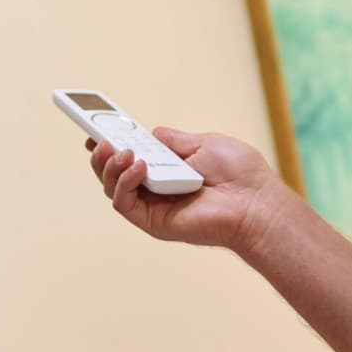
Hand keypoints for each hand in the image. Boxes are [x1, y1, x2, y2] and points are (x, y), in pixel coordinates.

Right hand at [87, 127, 284, 250]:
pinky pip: (124, 203)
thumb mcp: (204, 143)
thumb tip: (152, 133)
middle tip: (99, 139)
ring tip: (122, 152)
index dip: (112, 144)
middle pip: (115, 174)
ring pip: (113, 188)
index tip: (95, 129)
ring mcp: (154, 207)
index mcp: (169, 170)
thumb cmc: (240, 175)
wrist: (255, 203)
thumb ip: (175, 141)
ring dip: (109, 167)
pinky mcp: (153, 222)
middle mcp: (158, 189)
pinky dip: (124, 183)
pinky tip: (139, 167)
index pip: (133, 157)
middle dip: (102, 155)